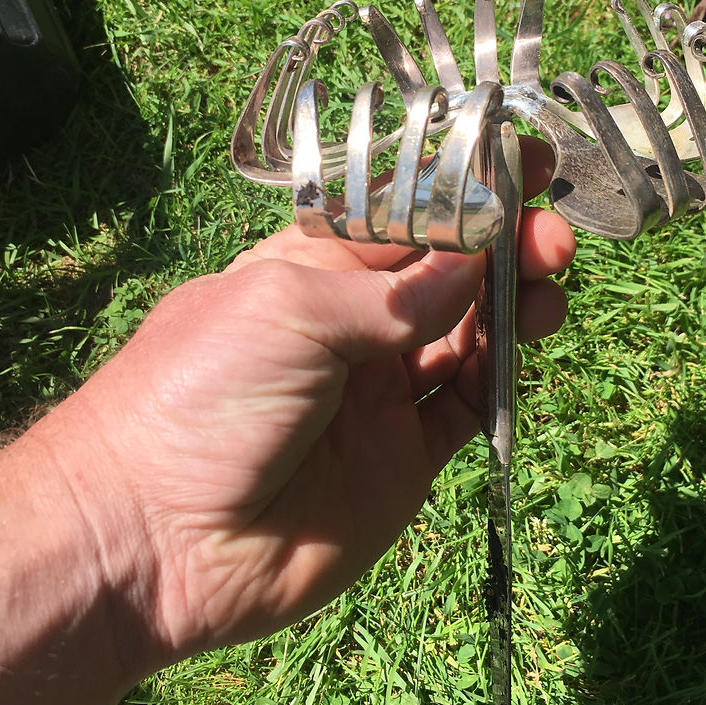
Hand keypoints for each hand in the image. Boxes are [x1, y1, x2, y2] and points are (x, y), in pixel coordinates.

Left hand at [39, 137, 575, 674]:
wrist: (153, 539)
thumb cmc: (200, 395)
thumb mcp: (288, 310)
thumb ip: (391, 294)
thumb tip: (472, 266)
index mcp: (308, 269)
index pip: (400, 215)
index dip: (460, 191)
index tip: (520, 165)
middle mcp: (348, 326)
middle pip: (445, 274)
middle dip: (502, 247)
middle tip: (552, 237)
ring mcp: (377, 395)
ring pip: (467, 336)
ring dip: (513, 306)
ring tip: (552, 287)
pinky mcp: (401, 460)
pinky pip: (467, 410)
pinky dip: (504, 378)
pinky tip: (528, 348)